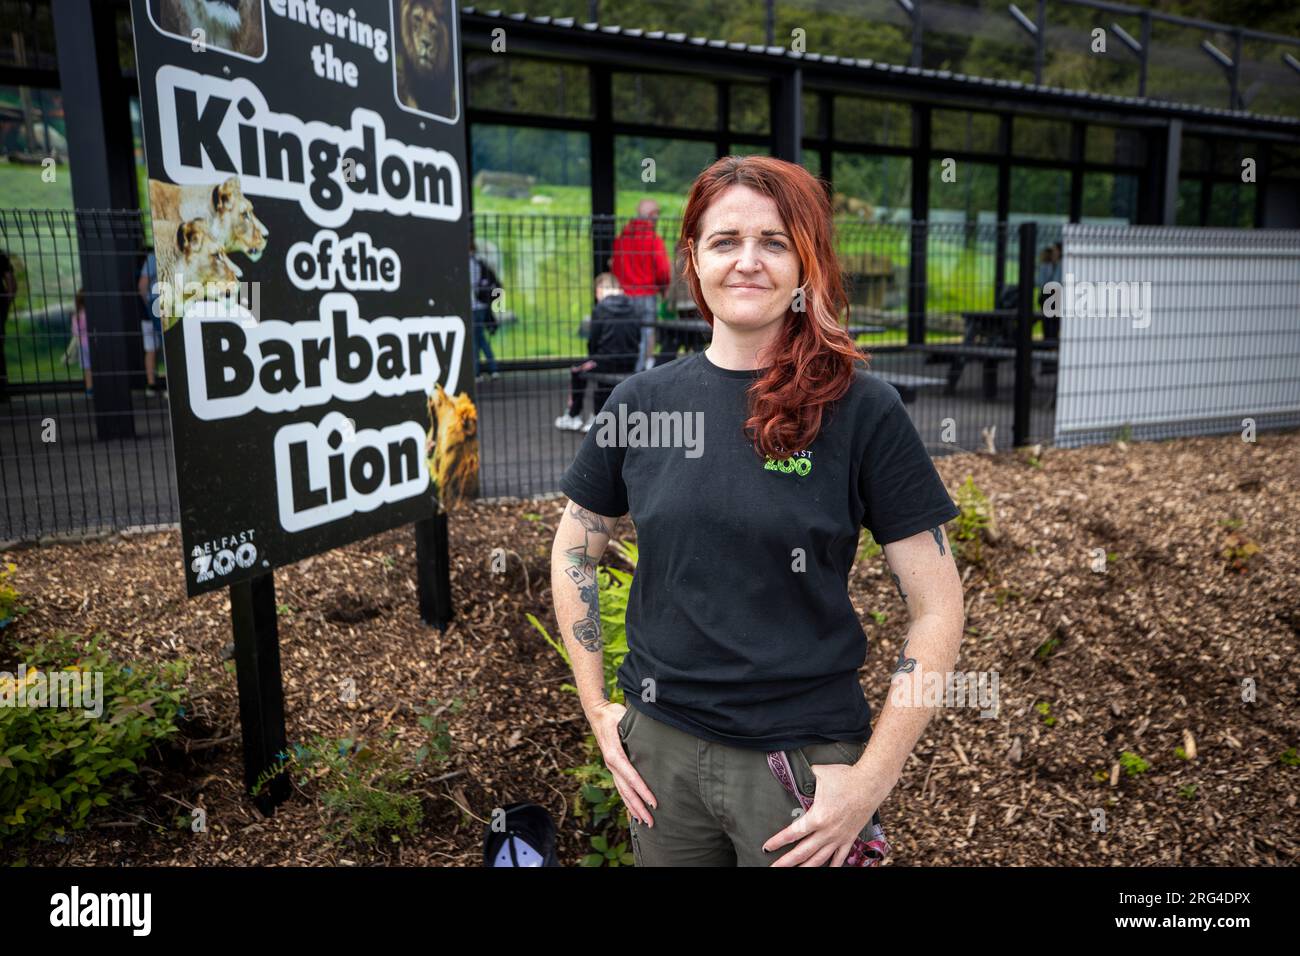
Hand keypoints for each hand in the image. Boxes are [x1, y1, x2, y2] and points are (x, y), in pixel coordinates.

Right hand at [591, 701, 656, 827]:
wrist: (597, 713)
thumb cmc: (613, 714)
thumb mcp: (623, 717)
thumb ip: (634, 726)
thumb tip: (649, 730)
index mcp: (614, 754)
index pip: (631, 777)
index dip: (643, 790)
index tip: (654, 802)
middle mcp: (611, 764)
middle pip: (626, 790)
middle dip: (639, 807)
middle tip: (652, 822)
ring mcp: (611, 767)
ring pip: (622, 792)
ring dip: (633, 808)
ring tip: (644, 822)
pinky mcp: (613, 767)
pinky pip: (620, 787)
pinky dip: (627, 801)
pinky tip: (634, 811)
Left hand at [764, 761, 882, 866]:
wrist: (871, 783)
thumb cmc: (846, 777)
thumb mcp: (820, 773)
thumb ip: (806, 776)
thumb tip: (797, 772)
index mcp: (817, 817)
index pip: (792, 834)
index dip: (778, 842)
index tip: (767, 847)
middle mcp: (827, 831)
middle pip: (802, 853)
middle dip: (786, 862)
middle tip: (774, 867)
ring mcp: (839, 837)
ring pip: (819, 859)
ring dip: (805, 868)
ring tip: (794, 873)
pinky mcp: (850, 838)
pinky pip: (840, 857)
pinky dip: (832, 866)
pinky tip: (826, 870)